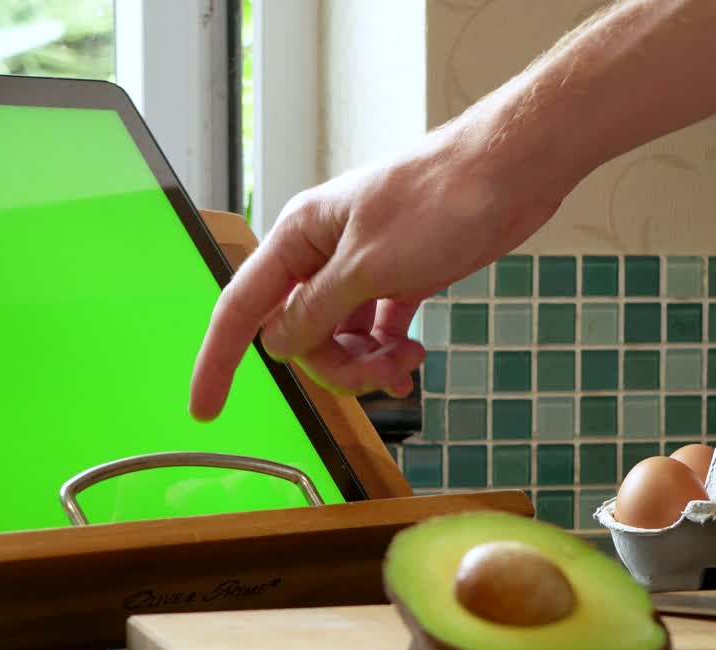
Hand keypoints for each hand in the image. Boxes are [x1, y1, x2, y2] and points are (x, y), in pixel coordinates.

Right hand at [188, 103, 581, 420]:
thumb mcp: (367, 267)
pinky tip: (411, 360)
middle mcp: (320, 252)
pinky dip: (387, 352)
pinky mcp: (396, 276)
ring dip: (367, 363)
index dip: (217, 361)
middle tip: (377, 373)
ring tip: (408, 362)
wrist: (510, 173)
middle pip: (299, 334)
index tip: (205, 409)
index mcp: (298, 236)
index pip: (241, 308)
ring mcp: (359, 265)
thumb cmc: (440, 201)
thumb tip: (278, 343)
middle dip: (333, 366)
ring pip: (337, 338)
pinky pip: (373, 330)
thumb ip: (315, 310)